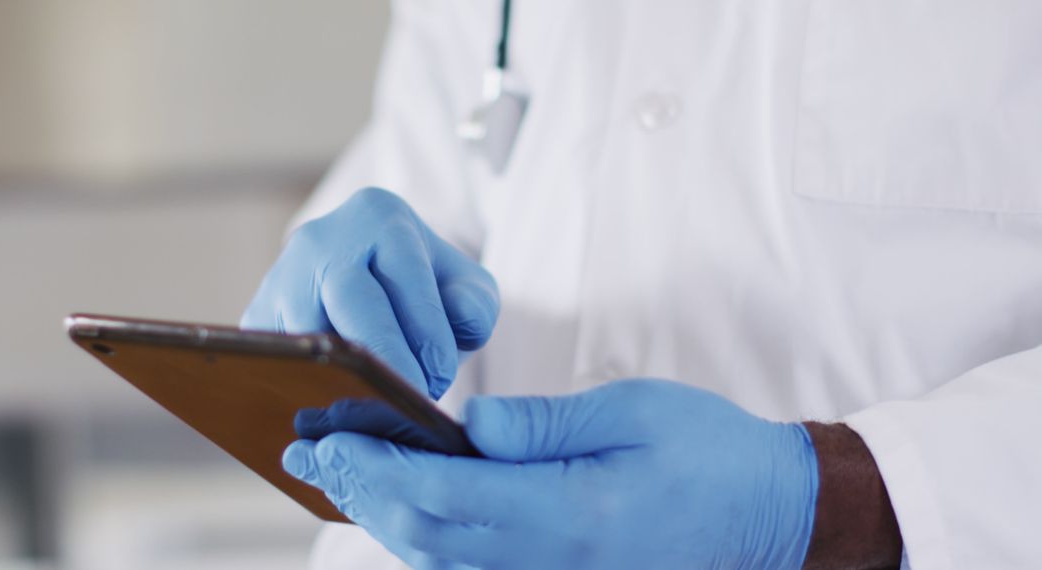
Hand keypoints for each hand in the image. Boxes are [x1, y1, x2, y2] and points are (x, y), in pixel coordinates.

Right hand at [241, 187, 498, 398]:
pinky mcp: (257, 318)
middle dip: (384, 357)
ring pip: (306, 333)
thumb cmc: (425, 293)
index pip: (404, 274)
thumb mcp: (466, 288)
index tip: (438, 377)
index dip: (423, 330)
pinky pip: (275, 359)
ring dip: (341, 379)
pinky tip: (333, 424)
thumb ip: (476, 305)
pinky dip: (303, 391)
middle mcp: (323, 239)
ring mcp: (281, 277)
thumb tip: (454, 321)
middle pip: (350, 301)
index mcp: (380, 216)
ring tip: (376, 415)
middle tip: (409, 403)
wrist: (370, 285)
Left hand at [283, 379, 819, 568]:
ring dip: (385, 519)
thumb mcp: (631, 411)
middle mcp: (554, 562)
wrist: (772, 515)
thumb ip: (541, 423)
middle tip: (314, 454)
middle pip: (429, 537)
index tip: (333, 437)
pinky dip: (427, 540)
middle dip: (363, 494)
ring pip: (444, 561)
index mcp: (571, 512)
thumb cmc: (709, 452)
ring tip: (344, 476)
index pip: (446, 494)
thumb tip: (466, 426)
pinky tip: (405, 507)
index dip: (380, 468)